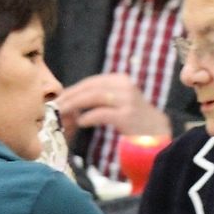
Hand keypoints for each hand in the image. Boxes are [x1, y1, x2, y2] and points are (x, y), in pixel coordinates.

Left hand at [56, 73, 170, 140]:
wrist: (157, 134)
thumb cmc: (133, 120)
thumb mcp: (117, 103)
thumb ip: (98, 100)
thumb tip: (69, 103)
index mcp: (120, 80)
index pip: (91, 82)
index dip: (73, 90)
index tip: (59, 99)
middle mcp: (124, 86)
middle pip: (90, 88)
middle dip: (70, 97)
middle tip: (55, 107)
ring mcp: (127, 100)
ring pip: (94, 97)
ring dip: (75, 105)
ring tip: (63, 113)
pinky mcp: (127, 116)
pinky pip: (102, 113)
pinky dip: (88, 117)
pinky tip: (81, 123)